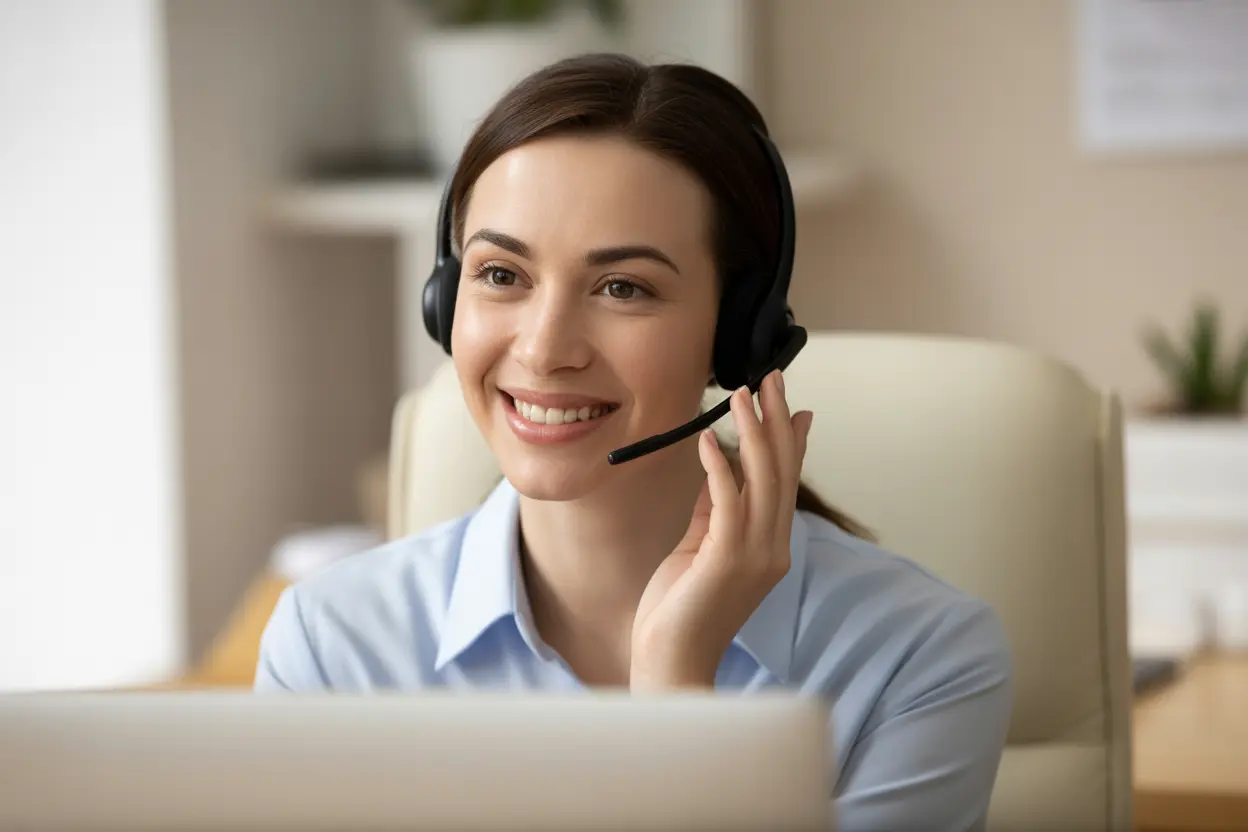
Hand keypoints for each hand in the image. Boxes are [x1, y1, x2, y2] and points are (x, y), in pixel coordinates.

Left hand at [630, 370, 813, 690]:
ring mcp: (755, 555)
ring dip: (752, 433)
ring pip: (762, 481)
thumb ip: (713, 511)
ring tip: (744, 392)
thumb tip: (719, 466)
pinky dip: (720, 468)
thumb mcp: (699, 548)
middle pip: (780, 472)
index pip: (784, 483)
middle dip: (776, 421)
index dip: (790, 441)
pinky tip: (708, 440)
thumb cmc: (680, 610)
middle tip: (772, 377)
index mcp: (769, 546)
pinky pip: (728, 504)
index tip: (793, 404)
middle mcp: (772, 548)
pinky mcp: (727, 561)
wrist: (672, 664)